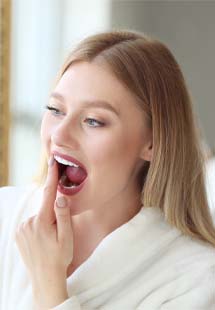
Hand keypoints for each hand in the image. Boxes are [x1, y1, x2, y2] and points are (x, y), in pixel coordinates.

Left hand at [15, 156, 72, 307]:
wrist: (45, 277)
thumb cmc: (59, 257)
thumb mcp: (67, 237)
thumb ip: (64, 215)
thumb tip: (61, 196)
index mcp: (42, 221)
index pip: (48, 193)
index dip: (51, 176)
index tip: (52, 161)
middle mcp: (28, 222)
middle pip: (45, 207)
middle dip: (54, 212)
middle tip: (59, 230)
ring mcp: (21, 228)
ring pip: (38, 215)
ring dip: (46, 220)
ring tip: (51, 239)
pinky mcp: (18, 234)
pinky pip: (31, 222)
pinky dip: (39, 225)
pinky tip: (43, 239)